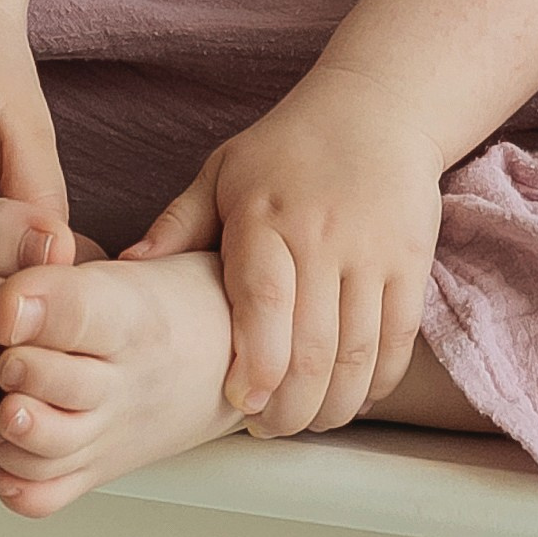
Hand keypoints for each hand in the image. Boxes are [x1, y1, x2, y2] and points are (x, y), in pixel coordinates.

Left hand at [127, 66, 445, 438]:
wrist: (376, 109)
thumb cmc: (288, 147)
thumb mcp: (222, 172)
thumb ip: (178, 225)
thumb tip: (127, 268)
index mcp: (265, 216)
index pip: (265, 303)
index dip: (256, 365)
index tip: (242, 404)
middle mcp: (322, 236)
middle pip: (313, 347)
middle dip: (290, 407)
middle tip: (266, 427)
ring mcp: (373, 252)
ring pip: (358, 355)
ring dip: (332, 406)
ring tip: (305, 420)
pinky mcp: (411, 262)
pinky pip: (396, 342)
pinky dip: (376, 384)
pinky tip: (351, 398)